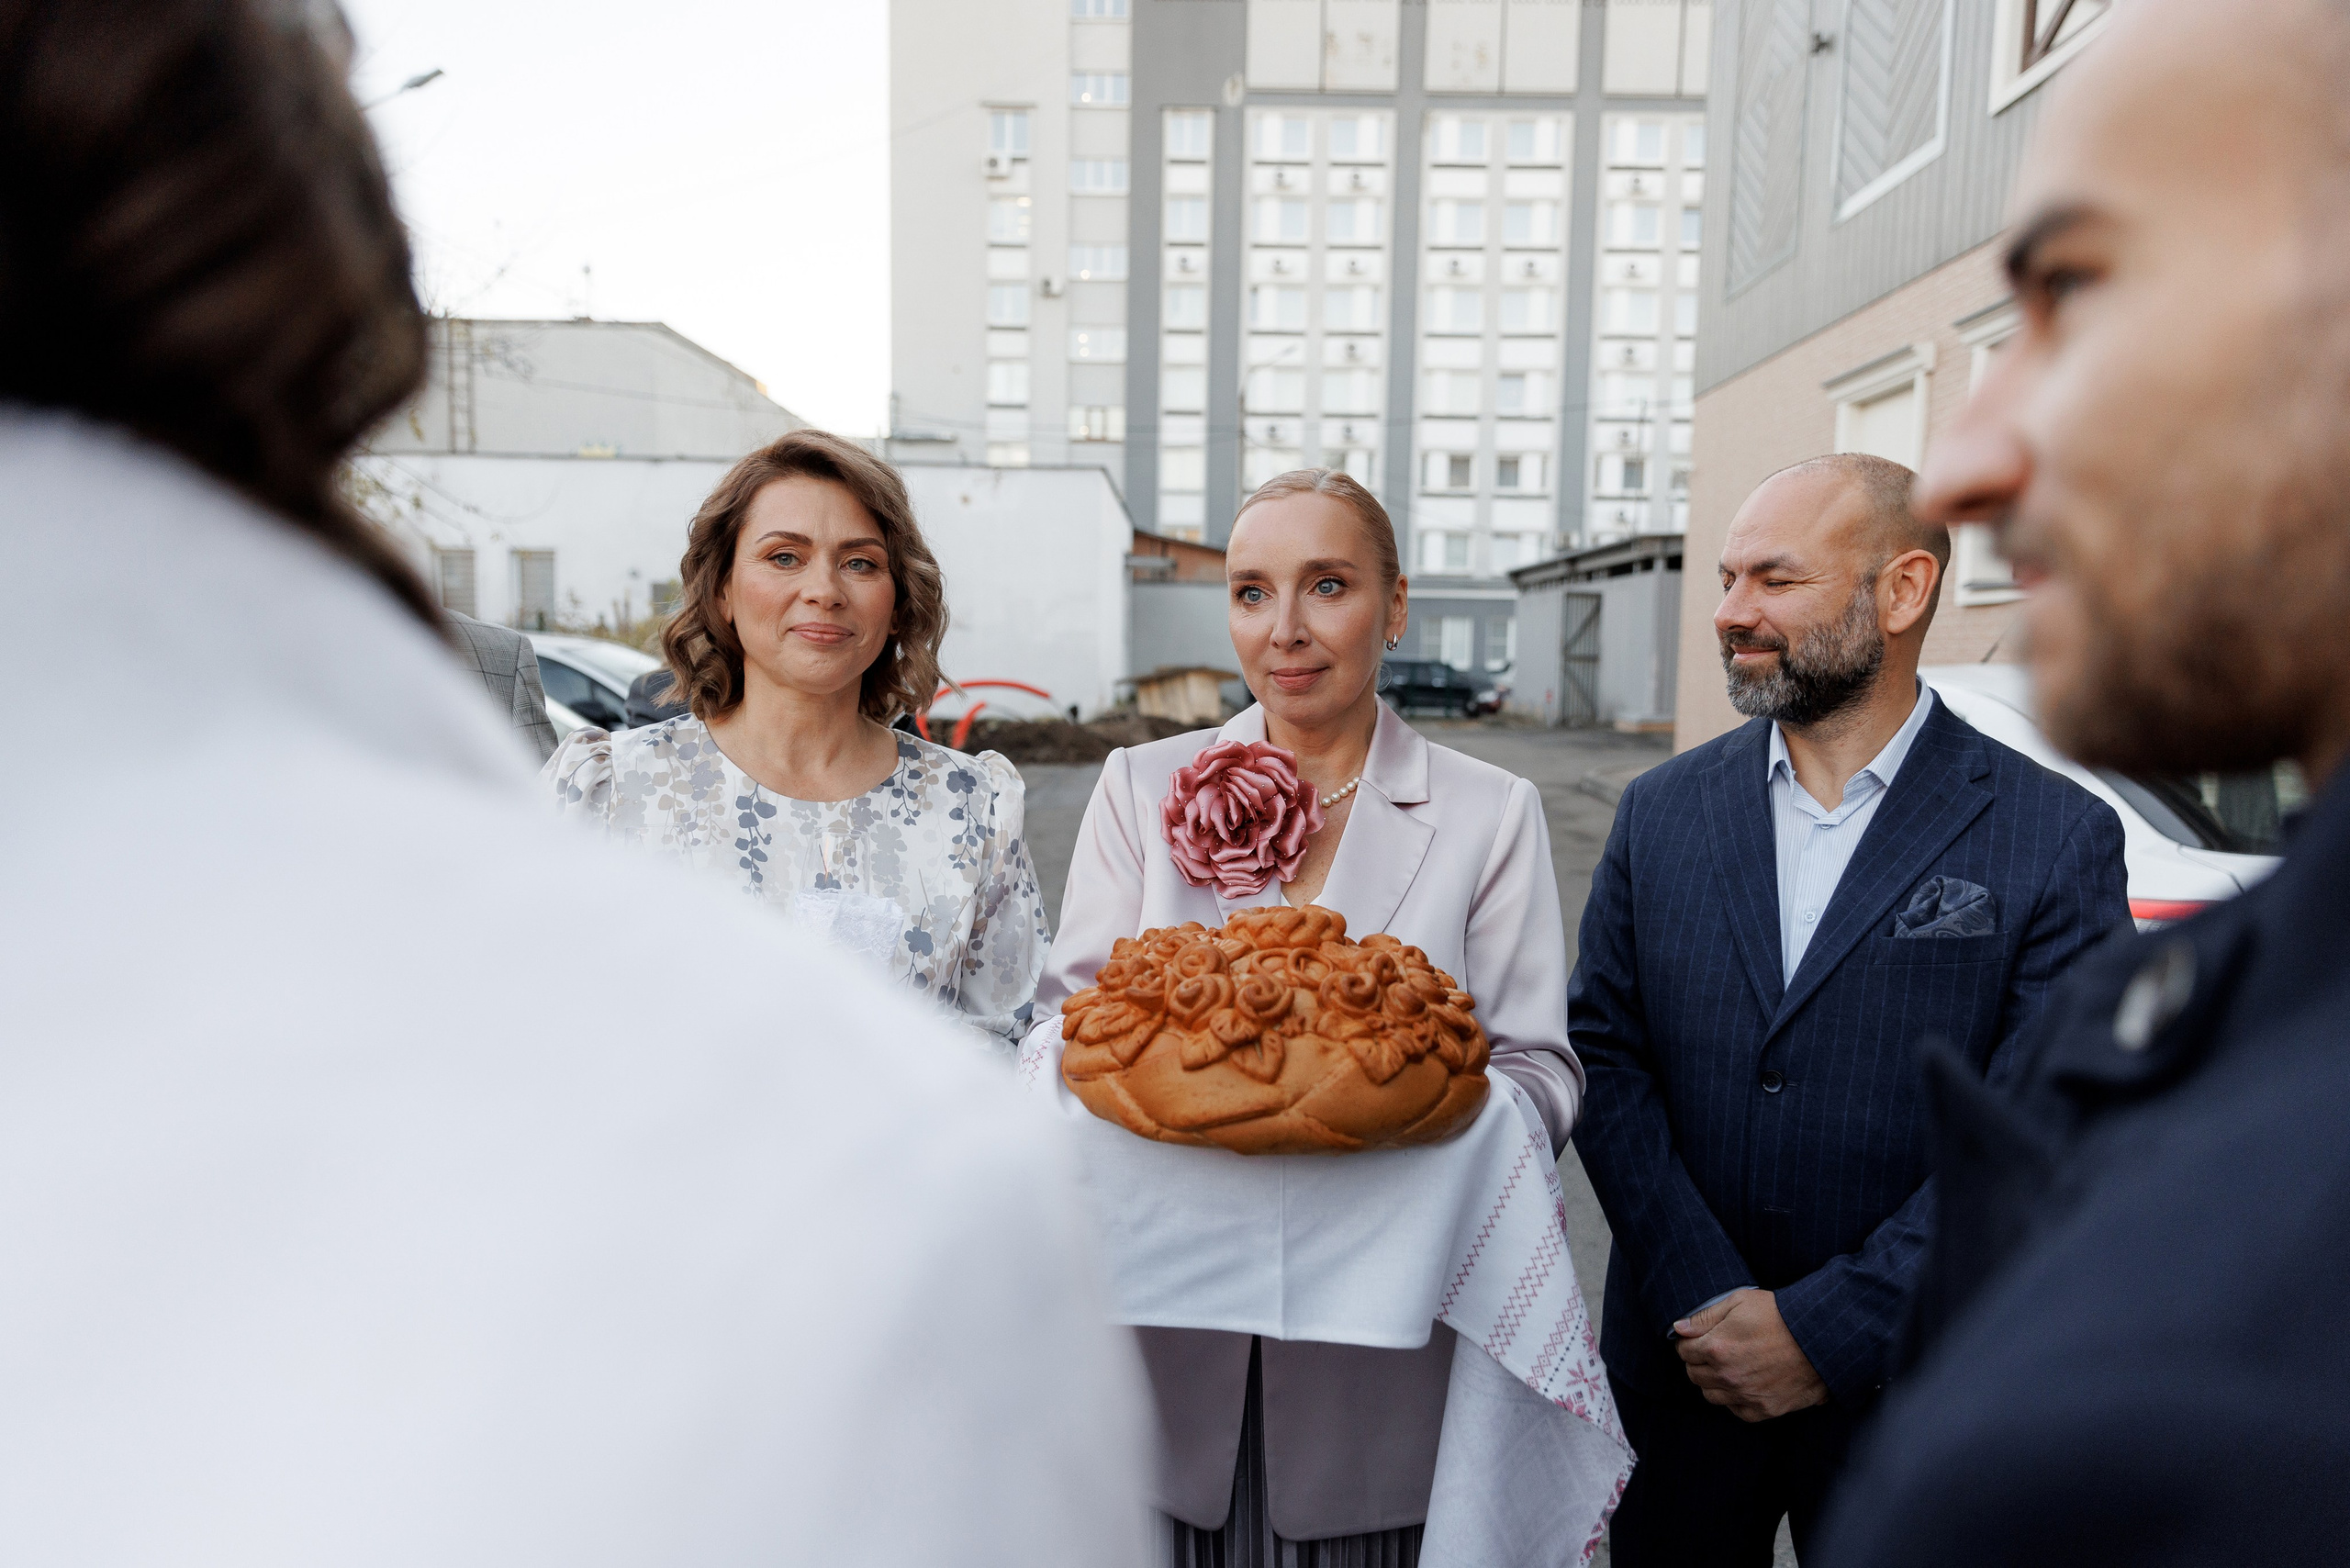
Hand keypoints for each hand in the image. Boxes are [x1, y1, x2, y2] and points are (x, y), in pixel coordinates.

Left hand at [1673, 1289, 1827, 1422]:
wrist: (1820, 1337)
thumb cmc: (1780, 1315)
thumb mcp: (1739, 1302)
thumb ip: (1704, 1317)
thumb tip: (1679, 1328)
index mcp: (1716, 1348)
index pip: (1684, 1351)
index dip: (1688, 1343)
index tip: (1696, 1339)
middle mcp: (1727, 1376)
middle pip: (1694, 1375)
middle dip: (1698, 1362)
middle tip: (1712, 1352)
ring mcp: (1746, 1395)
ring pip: (1711, 1396)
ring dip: (1713, 1383)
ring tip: (1728, 1368)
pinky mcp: (1765, 1410)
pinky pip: (1736, 1411)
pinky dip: (1735, 1400)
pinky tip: (1743, 1385)